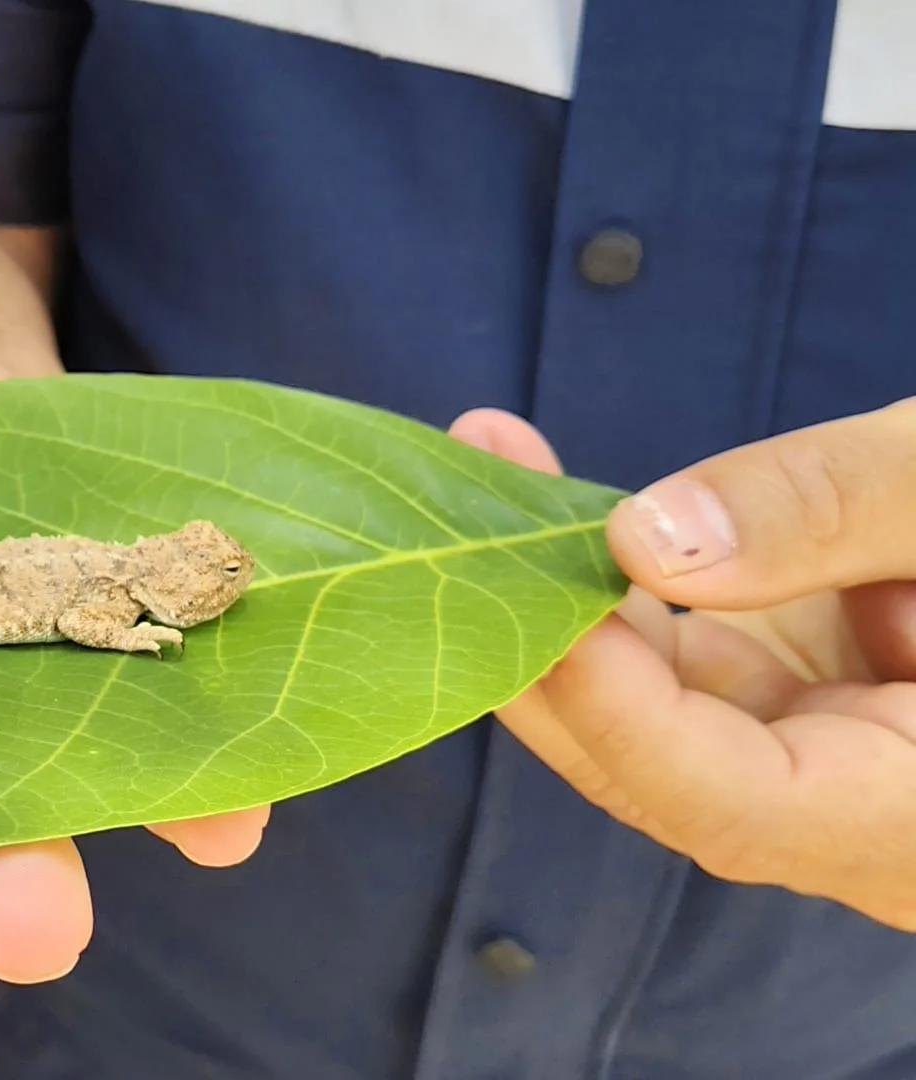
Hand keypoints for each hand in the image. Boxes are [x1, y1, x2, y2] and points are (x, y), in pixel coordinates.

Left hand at [448, 401, 915, 929]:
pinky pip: (676, 642)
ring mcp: (815, 744)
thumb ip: (840, 510)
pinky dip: (613, 568)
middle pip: (652, 758)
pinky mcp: (794, 684)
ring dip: (557, 586)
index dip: (622, 714)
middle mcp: (856, 806)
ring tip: (491, 458)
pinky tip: (536, 476)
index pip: (734, 803)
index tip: (538, 603)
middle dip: (544, 638)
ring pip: (644, 695)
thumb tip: (642, 540)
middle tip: (467, 500)